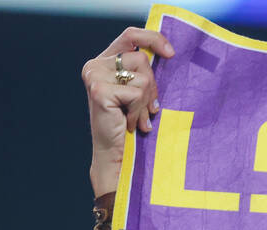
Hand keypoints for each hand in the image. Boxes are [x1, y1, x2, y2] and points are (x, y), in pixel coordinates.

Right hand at [82, 27, 175, 195]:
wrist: (116, 156)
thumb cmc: (129, 126)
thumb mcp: (138, 93)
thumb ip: (143, 73)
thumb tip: (168, 54)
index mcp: (103, 62)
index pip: (131, 36)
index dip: (153, 39)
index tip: (171, 54)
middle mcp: (95, 65)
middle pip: (141, 58)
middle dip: (152, 86)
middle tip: (148, 109)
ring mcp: (94, 76)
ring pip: (141, 76)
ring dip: (145, 101)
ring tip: (137, 118)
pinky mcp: (100, 90)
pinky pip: (136, 93)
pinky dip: (138, 111)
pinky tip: (129, 124)